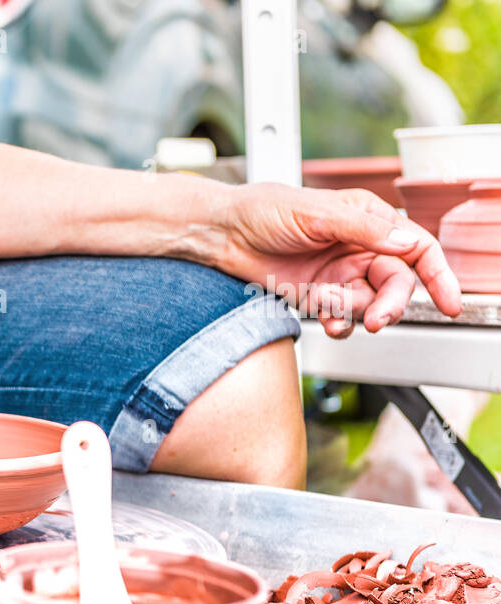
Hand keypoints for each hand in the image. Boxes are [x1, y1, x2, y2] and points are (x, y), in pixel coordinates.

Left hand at [217, 183, 461, 338]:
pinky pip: (340, 318)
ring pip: (367, 305)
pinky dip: (335, 323)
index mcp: (369, 220)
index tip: (450, 303)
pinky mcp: (316, 296)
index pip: (417, 249)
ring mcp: (338, 275)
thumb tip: (405, 242)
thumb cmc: (265, 210)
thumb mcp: (317, 214)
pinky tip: (322, 319)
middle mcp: (359, 249)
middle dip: (389, 305)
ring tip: (323, 302)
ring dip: (351, 311)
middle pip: (395, 285)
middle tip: (375, 320)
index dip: (439, 275)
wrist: (222, 234)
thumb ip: (363, 229)